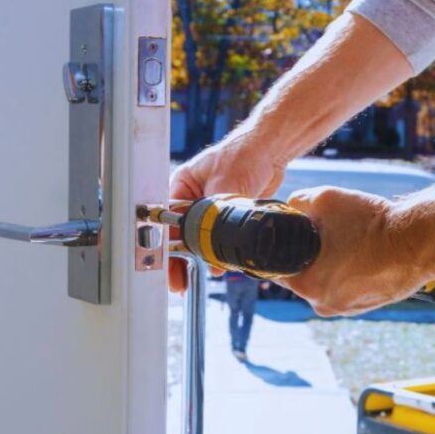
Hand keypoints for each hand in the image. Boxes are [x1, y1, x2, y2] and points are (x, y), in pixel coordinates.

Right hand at [168, 142, 286, 290]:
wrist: (270, 151)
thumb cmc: (244, 155)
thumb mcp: (225, 186)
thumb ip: (218, 219)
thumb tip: (213, 251)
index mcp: (180, 186)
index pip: (166, 221)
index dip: (163, 246)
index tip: (164, 266)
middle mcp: (191, 198)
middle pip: (179, 235)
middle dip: (178, 259)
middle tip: (179, 282)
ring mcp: (208, 207)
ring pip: (198, 239)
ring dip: (198, 257)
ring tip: (194, 278)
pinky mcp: (226, 214)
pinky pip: (216, 238)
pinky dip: (216, 251)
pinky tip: (218, 264)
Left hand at [281, 186, 428, 315]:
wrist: (419, 242)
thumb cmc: (372, 224)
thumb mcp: (326, 199)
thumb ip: (298, 201)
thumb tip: (291, 206)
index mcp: (308, 286)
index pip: (277, 270)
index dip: (278, 249)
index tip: (288, 234)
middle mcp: (325, 305)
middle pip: (303, 276)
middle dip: (309, 254)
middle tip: (325, 232)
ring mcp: (348, 309)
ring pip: (327, 282)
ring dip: (331, 263)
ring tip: (350, 241)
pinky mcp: (368, 306)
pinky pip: (348, 287)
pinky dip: (351, 271)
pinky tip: (363, 253)